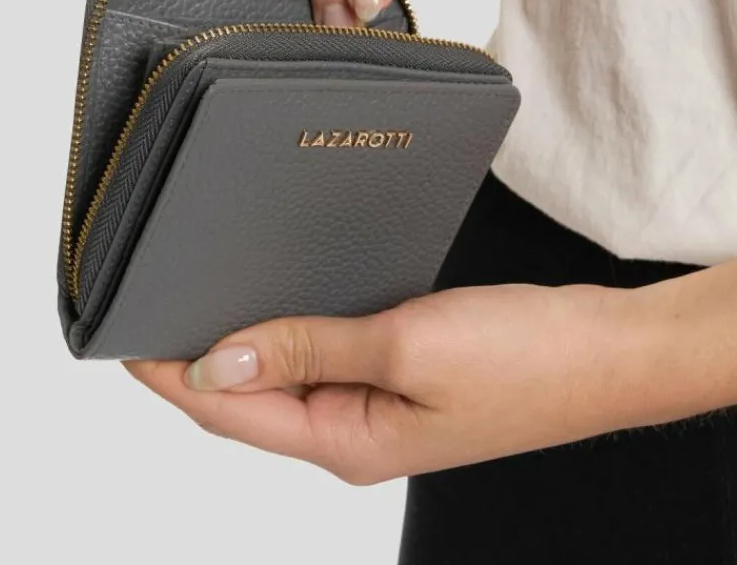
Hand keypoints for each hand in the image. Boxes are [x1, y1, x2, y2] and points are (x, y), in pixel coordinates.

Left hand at [124, 283, 670, 482]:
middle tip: (156, 306)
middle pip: (251, 400)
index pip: (231, 412)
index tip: (127, 337)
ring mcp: (382, 406)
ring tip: (206, 295)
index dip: (172, 377)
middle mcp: (356, 432)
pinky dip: (295, 329)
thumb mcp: (407, 346)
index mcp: (349, 441)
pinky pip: (328, 356)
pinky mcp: (405, 374)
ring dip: (246, 340)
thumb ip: (310, 348)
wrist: (608, 351)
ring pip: (288, 377)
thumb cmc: (526, 358)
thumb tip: (219, 359)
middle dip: (197, 360)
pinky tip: (286, 298)